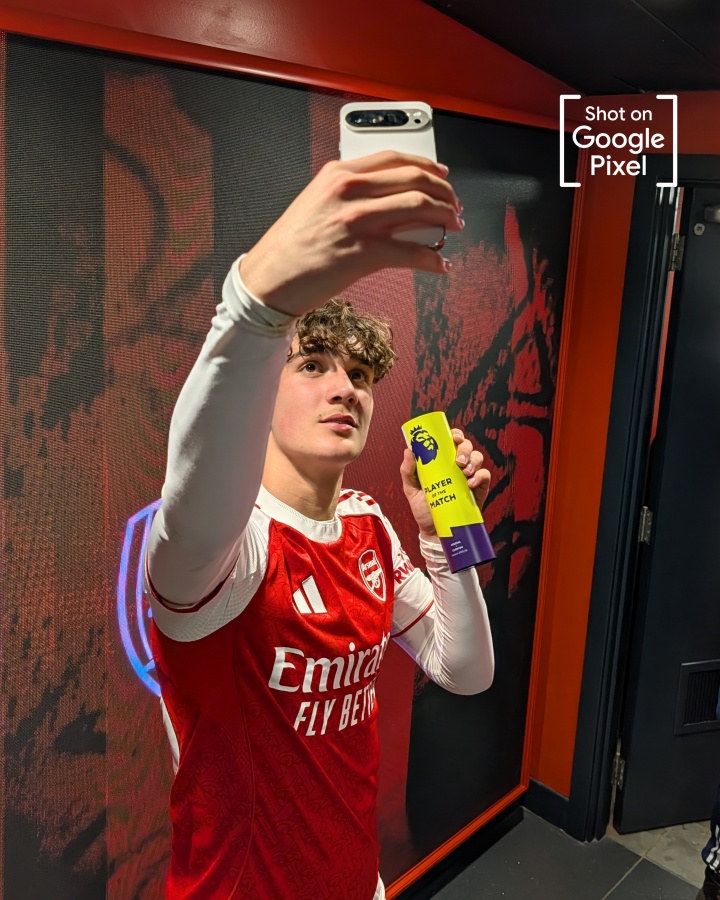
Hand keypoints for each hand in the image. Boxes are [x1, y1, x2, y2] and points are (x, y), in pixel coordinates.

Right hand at [239, 151, 462, 316]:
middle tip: (454, 206)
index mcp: (338, 174)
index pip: (395, 158)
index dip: (427, 167)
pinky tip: (441, 265)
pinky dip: (434, 259)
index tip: (442, 177)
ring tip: (453, 228)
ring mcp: (358, 221)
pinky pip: (412, 252)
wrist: (268, 280)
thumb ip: (350, 194)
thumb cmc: (289, 248)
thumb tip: (389, 200)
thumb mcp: (316, 204)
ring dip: (446, 218)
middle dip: (444, 193)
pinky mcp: (363, 253)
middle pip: (415, 179)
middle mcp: (349, 191)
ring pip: (420, 207)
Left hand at [400, 428, 490, 538]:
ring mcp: (469, 477)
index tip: (453, 437)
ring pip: (477, 457)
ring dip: (473, 460)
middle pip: (467, 446)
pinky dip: (480, 476)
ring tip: (464, 472)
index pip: (452, 442)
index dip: (455, 435)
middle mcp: (457, 466)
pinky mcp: (479, 489)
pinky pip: (485, 475)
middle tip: (458, 460)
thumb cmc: (423, 509)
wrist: (435, 532)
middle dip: (464, 448)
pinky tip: (470, 483)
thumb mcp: (411, 490)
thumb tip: (408, 451)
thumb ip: (408, 471)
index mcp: (442, 462)